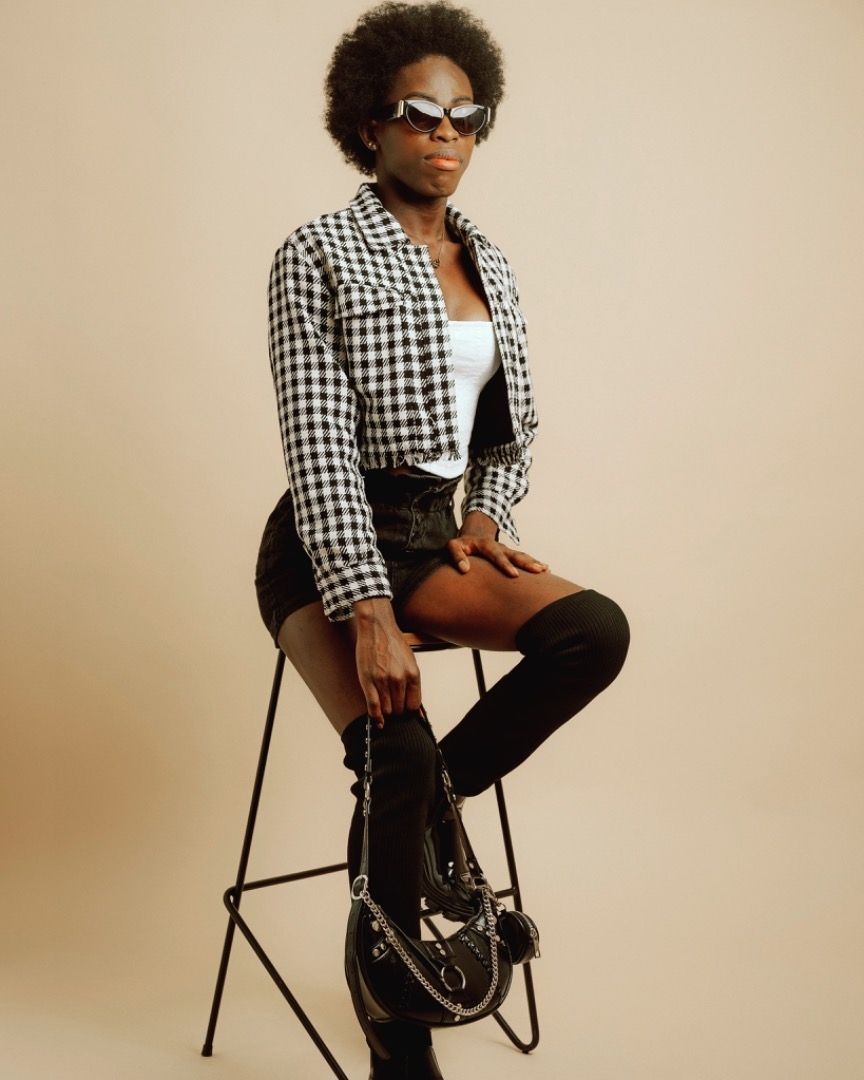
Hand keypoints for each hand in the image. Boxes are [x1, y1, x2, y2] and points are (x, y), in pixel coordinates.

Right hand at [351, 597, 421, 727]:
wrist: (377, 628)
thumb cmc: (393, 643)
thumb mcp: (410, 662)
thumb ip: (413, 685)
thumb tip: (416, 708)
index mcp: (413, 674)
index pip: (414, 704)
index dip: (409, 710)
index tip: (406, 710)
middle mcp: (399, 679)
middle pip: (400, 709)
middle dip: (397, 710)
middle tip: (393, 706)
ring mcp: (383, 681)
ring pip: (387, 710)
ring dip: (386, 712)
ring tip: (385, 705)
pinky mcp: (368, 681)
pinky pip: (373, 706)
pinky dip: (375, 717)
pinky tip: (378, 722)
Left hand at [449, 511, 548, 577]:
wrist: (474, 533)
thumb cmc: (462, 544)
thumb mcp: (453, 546)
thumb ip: (456, 556)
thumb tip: (464, 570)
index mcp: (486, 545)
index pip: (496, 555)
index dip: (505, 565)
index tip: (514, 574)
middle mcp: (499, 547)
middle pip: (515, 554)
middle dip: (527, 563)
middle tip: (538, 570)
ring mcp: (506, 550)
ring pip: (522, 556)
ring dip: (534, 562)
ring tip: (546, 569)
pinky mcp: (510, 554)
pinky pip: (523, 559)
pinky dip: (535, 563)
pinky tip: (546, 570)